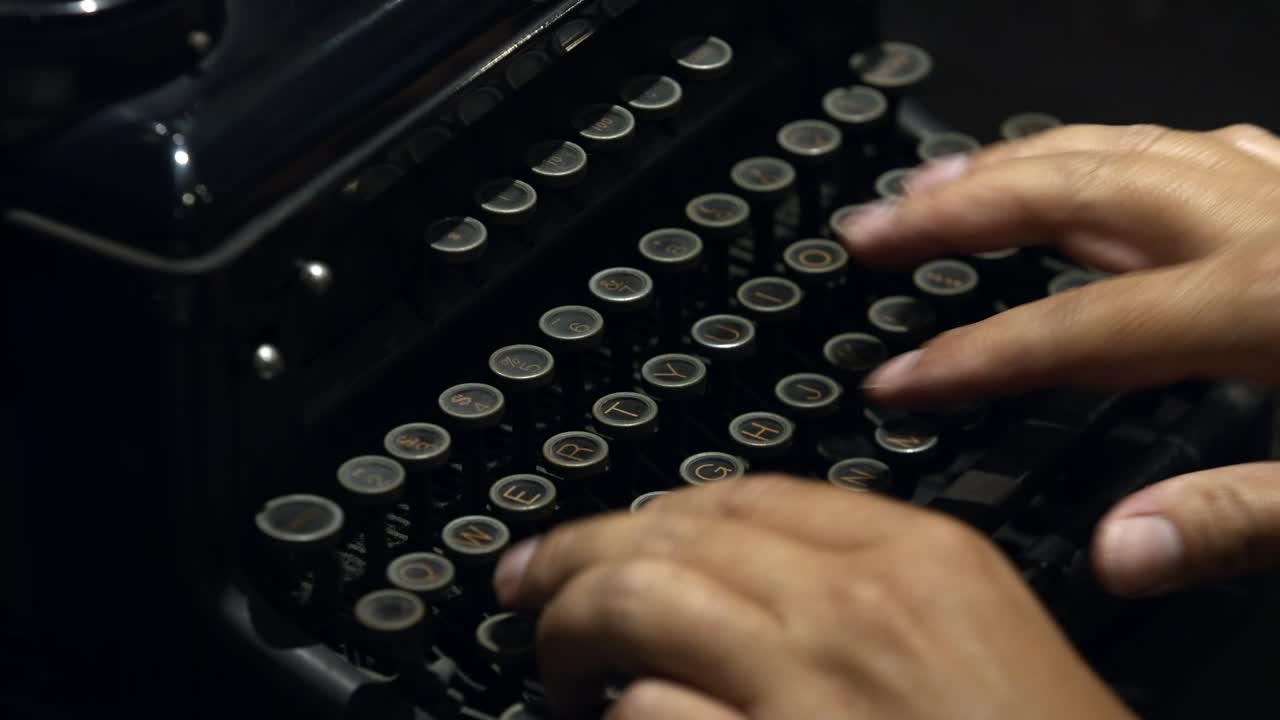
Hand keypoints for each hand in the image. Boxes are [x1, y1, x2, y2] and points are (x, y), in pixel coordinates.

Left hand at [493, 476, 1133, 718]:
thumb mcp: (978, 638)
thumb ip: (873, 588)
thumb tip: (753, 578)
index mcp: (924, 561)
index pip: (748, 493)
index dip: (656, 509)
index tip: (612, 528)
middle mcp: (857, 611)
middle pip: (673, 535)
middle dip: (580, 553)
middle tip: (533, 582)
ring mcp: (807, 691)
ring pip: (639, 605)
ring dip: (571, 630)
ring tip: (552, 660)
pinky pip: (651, 717)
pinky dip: (619, 717)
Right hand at [840, 123, 1279, 595]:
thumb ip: (1234, 520)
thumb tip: (1120, 554)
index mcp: (1265, 301)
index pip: (1078, 329)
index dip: (972, 358)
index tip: (894, 383)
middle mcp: (1260, 227)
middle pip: (1073, 195)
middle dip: (954, 214)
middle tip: (872, 231)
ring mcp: (1278, 198)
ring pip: (1120, 150)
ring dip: (1016, 165)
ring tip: (936, 184)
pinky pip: (1184, 149)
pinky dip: (1110, 154)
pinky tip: (1084, 166)